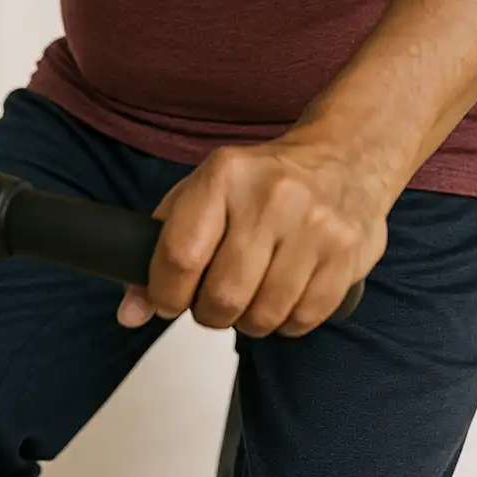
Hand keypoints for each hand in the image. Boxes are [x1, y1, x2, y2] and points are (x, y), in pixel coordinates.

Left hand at [118, 133, 387, 337]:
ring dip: (250, 319)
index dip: (165, 293)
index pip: (180, 255)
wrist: (345, 156)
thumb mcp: (204, 193)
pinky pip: (302, 320)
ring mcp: (314, 225)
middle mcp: (271, 197)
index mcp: (225, 175)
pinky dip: (287, 320)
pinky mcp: (345, 254)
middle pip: (222, 296)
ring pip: (263, 316)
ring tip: (254, 292)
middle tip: (216, 298)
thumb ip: (161, 248)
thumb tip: (130, 313)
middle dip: (210, 312)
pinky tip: (287, 291)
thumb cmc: (265, 180)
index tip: (169, 299)